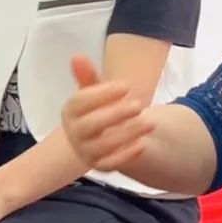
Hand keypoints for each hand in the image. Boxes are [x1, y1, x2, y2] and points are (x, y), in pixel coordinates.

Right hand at [62, 54, 154, 172]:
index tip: (126, 85)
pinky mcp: (100, 166)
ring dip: (127, 134)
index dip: (102, 94)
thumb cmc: (100, 107)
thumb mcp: (96, 90)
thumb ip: (89, 76)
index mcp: (71, 111)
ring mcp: (86, 150)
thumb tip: (77, 56)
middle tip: (139, 105)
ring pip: (103, 146)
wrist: (104, 134)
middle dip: (115, 114)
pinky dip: (127, 155)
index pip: (79, 102)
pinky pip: (111, 164)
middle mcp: (74, 132)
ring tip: (150, 122)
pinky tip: (143, 143)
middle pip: (89, 126)